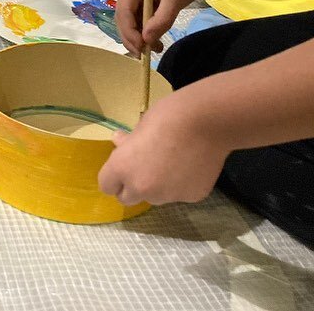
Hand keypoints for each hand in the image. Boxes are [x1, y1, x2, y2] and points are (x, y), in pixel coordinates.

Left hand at [97, 93, 229, 205]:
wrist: (206, 122)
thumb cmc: (168, 116)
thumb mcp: (140, 126)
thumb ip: (128, 142)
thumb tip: (119, 142)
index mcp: (122, 168)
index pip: (106, 186)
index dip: (114, 177)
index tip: (123, 166)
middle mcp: (141, 188)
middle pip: (128, 198)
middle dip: (132, 186)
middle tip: (145, 168)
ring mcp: (167, 196)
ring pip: (155, 198)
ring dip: (158, 186)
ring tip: (173, 162)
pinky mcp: (191, 197)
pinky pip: (180, 194)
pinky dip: (182, 184)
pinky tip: (191, 164)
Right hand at [115, 0, 210, 56]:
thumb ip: (161, 20)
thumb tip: (146, 41)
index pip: (123, 11)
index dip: (129, 31)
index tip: (141, 47)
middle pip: (124, 18)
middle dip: (133, 37)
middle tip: (144, 54)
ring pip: (132, 22)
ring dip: (140, 37)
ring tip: (155, 49)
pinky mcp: (145, 1)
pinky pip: (141, 20)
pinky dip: (147, 32)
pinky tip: (157, 43)